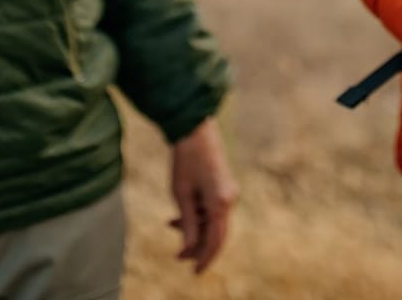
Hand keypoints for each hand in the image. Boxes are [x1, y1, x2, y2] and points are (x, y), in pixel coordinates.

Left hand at [168, 118, 236, 273]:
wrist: (195, 129)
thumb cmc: (185, 160)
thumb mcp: (181, 194)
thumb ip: (188, 223)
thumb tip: (189, 248)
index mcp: (220, 203)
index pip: (214, 241)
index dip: (203, 258)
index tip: (194, 273)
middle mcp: (229, 199)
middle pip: (217, 234)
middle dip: (198, 247)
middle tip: (179, 257)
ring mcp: (229, 192)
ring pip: (214, 222)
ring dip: (195, 228)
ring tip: (171, 224)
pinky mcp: (224, 186)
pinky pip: (213, 210)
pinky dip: (199, 216)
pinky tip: (180, 214)